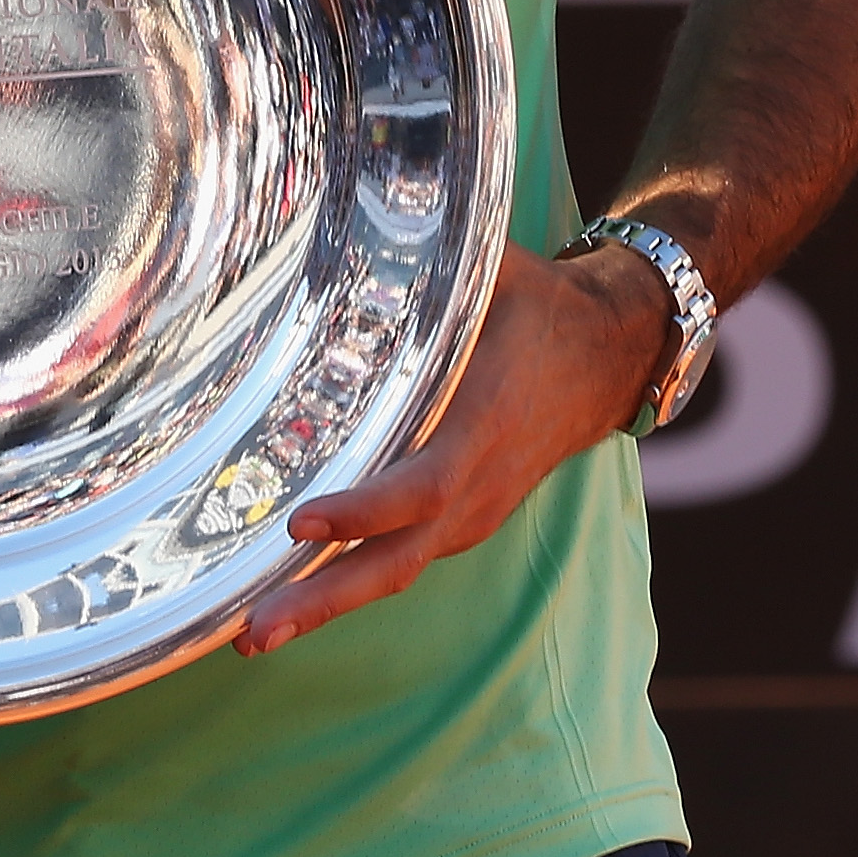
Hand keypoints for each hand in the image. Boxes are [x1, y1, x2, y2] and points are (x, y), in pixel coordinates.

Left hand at [236, 241, 668, 654]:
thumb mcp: (483, 272)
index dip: (362, 509)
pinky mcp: (458, 521)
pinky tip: (282, 598)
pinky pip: (398, 561)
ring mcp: (467, 516)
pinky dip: (344, 584)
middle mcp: (472, 490)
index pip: (416, 485)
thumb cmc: (533, 304)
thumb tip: (342, 220)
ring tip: (246, 636)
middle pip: (392, 562)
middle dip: (319, 601)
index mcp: (477, 430)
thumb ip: (417, 264)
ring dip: (321, 605)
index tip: (301, 521)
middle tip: (248, 634)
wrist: (611, 354)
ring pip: (390, 572)